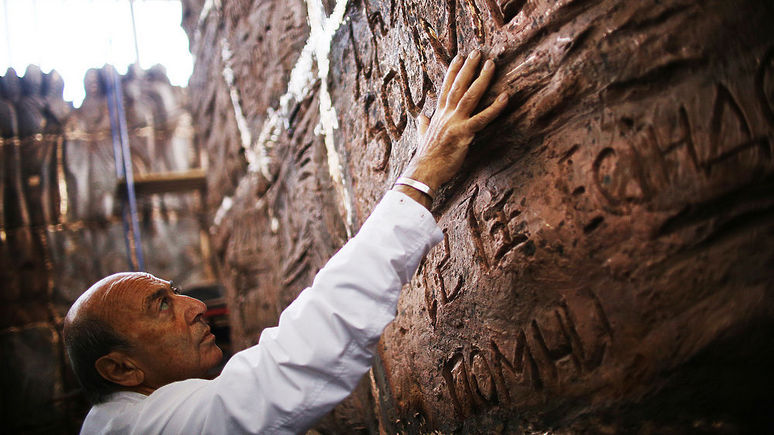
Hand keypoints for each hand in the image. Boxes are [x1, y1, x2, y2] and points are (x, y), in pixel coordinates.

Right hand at [402, 50, 507, 193]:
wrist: (424, 172)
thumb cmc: (426, 158)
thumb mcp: (422, 137)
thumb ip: (423, 125)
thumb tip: (421, 117)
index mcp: (438, 115)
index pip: (445, 88)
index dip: (452, 72)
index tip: (459, 57)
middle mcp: (446, 115)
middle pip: (458, 86)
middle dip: (468, 68)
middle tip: (477, 53)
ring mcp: (455, 123)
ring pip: (470, 96)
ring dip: (482, 79)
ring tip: (491, 64)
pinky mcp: (464, 134)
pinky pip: (482, 118)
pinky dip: (495, 107)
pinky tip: (505, 97)